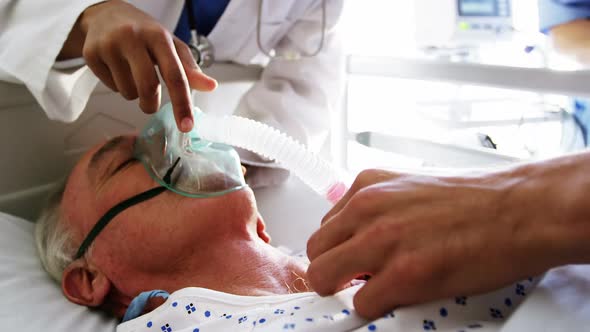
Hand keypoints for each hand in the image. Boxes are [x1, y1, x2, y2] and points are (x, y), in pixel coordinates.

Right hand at [76, 1, 216, 131]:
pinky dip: (118, 86)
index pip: (175, 75)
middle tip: (150, 104)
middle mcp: (133, 38)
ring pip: (127, 92)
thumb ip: (190, 68)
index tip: (186, 126)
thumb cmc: (145, 33)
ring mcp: (109, 45)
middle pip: (148, 88)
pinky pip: (111, 87)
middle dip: (151, 105)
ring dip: (134, 94)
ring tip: (132, 74)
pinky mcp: (91, 53)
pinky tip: (118, 69)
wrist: (107, 14)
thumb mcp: (171, 46)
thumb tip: (211, 86)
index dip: (182, 103)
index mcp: (159, 36)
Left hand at [306, 168, 573, 318]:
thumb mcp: (410, 187)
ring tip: (372, 290)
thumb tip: (361, 236)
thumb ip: (378, 208)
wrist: (520, 209)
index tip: (350, 260)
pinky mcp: (403, 274)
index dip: (338, 249)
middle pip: (315, 251)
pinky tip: (398, 298)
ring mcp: (382, 240)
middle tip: (355, 280)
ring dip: (343, 290)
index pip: (325, 226)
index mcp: (367, 185)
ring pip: (323, 277)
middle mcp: (367, 208)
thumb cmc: (475, 200)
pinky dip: (374, 308)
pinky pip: (361, 304)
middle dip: (333, 270)